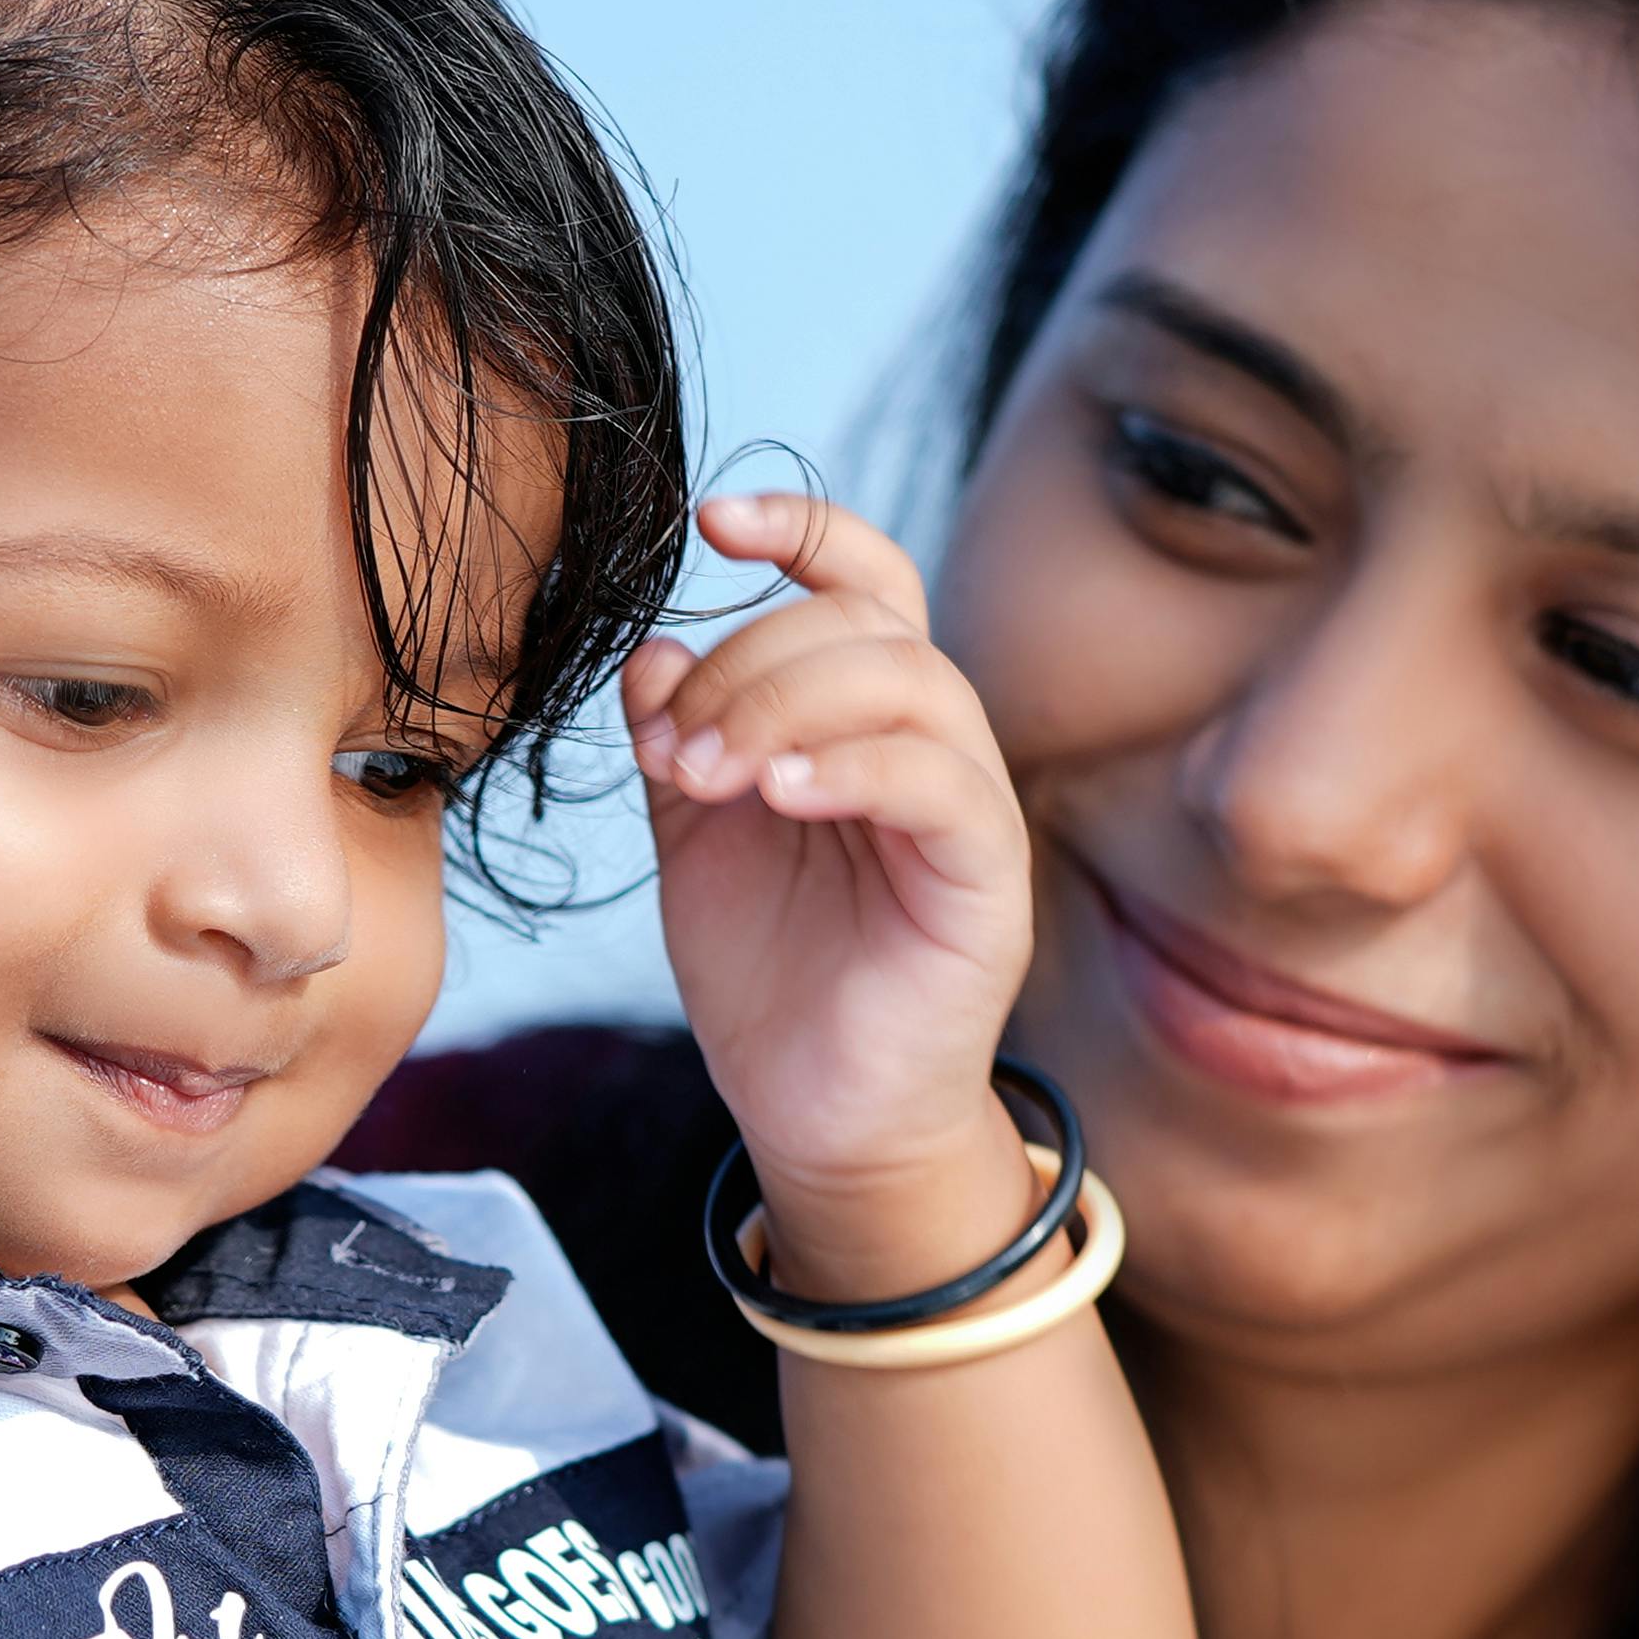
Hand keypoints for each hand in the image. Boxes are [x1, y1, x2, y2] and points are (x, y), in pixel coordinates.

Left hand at [627, 491, 1044, 1291]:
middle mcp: (933, 747)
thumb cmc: (771, 976)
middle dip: (750, 660)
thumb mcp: (695, 836)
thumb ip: (678, 733)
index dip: (802, 525)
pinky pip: (940, 786)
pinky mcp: (987, 883)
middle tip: (670, 750)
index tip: (710, 521)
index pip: (866, 578)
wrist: (816, 1117)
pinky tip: (775, 797)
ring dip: (785, 706)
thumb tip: (651, 645)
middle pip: (870, 623)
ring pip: (910, 683)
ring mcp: (970, 811)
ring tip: (704, 777)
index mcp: (867, 719)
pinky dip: (851, 768)